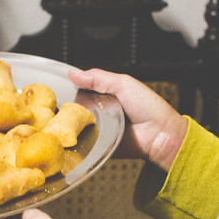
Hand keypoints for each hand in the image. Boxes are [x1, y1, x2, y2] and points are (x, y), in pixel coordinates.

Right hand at [70, 69, 187, 170]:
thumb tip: (74, 74)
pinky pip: (86, 141)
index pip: (82, 88)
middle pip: (77, 107)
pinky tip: (76, 135)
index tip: (59, 87)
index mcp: (106, 94)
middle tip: (64, 106)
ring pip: (78, 125)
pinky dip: (81, 139)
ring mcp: (100, 128)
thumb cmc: (149, 108)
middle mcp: (101, 110)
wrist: (159, 135)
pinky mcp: (100, 144)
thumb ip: (98, 78)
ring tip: (69, 121)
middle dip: (71, 107)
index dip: (72, 87)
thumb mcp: (123, 84)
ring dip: (74, 124)